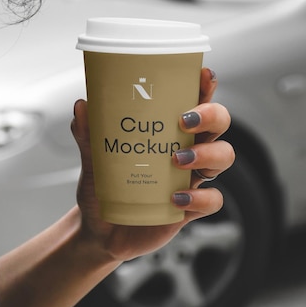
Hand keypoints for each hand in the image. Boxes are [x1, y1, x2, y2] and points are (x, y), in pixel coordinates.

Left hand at [71, 68, 234, 262]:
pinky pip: (213, 200)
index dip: (205, 87)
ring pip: (224, 156)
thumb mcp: (93, 160)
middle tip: (184, 121)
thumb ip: (88, 134)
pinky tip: (175, 198)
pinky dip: (199, 198)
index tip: (203, 75)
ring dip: (207, 154)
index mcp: (168, 131)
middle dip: (211, 116)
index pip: (194, 101)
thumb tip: (82, 106)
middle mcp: (187, 150)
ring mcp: (192, 179)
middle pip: (219, 124)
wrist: (99, 231)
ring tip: (176, 160)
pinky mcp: (191, 208)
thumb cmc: (103, 189)